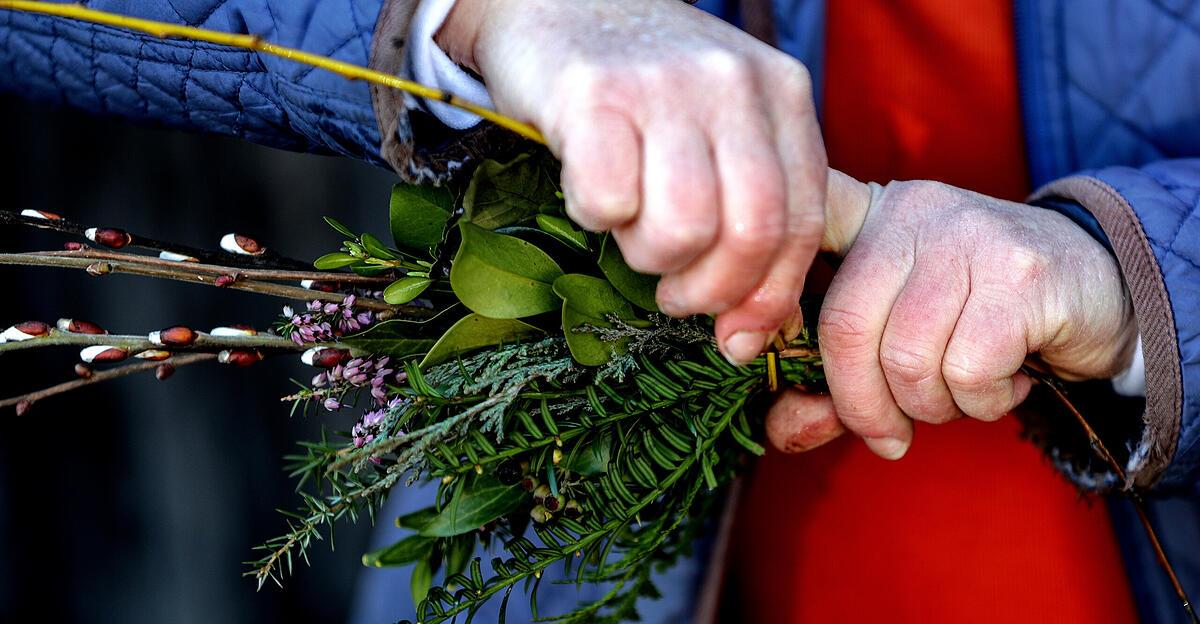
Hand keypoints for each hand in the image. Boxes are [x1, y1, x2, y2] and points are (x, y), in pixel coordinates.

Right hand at [438, 0, 826, 363]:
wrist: (562, 0)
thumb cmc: (648, 88)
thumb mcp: (724, 130)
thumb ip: (753, 217)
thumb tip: (751, 339)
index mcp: (781, 92)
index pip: (802, 222)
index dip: (771, 296)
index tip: (737, 335)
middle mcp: (733, 82)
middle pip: (751, 233)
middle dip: (710, 290)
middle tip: (674, 290)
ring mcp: (664, 83)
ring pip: (683, 228)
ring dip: (648, 256)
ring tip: (631, 228)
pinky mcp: (592, 93)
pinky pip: (608, 203)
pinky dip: (594, 217)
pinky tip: (590, 187)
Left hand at [767, 172, 1137, 458]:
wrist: (1102, 290)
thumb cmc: (978, 318)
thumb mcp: (902, 337)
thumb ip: (837, 382)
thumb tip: (782, 428)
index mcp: (869, 215)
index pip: (797, 231)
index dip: (759, 292)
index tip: (739, 347)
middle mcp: (912, 212)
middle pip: (844, 326)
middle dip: (859, 403)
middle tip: (890, 432)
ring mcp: (968, 236)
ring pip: (907, 358)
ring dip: (930, 407)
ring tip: (961, 393)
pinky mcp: (1019, 275)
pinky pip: (967, 371)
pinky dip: (980, 403)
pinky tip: (1005, 382)